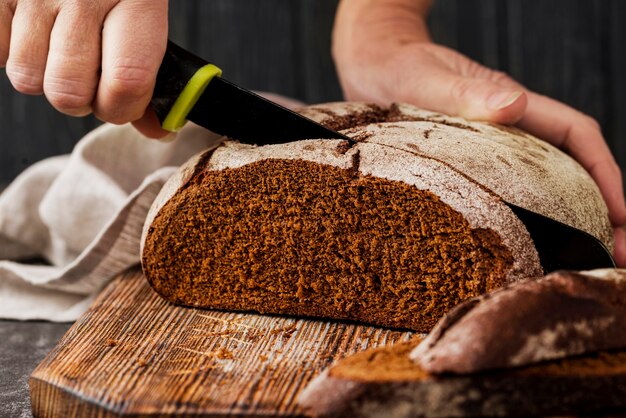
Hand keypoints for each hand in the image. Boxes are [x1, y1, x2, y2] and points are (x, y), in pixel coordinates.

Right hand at [0, 0, 168, 137]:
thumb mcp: (144, 18)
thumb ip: (149, 76)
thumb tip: (157, 130)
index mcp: (137, 0)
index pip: (126, 82)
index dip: (122, 109)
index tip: (121, 104)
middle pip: (69, 93)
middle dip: (80, 99)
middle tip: (88, 75)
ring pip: (28, 80)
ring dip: (45, 76)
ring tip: (59, 47)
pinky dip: (12, 51)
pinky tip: (34, 30)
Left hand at [334, 0, 625, 265]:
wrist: (370, 64)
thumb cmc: (398, 66)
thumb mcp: (428, 80)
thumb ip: (466, 93)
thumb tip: (515, 105)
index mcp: (510, 106)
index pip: (575, 136)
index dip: (604, 174)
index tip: (622, 215)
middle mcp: (507, 128)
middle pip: (569, 168)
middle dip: (598, 208)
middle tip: (614, 255)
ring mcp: (488, 148)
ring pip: (541, 184)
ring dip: (567, 219)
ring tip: (578, 260)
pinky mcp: (466, 164)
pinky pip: (505, 192)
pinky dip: (525, 218)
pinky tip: (525, 246)